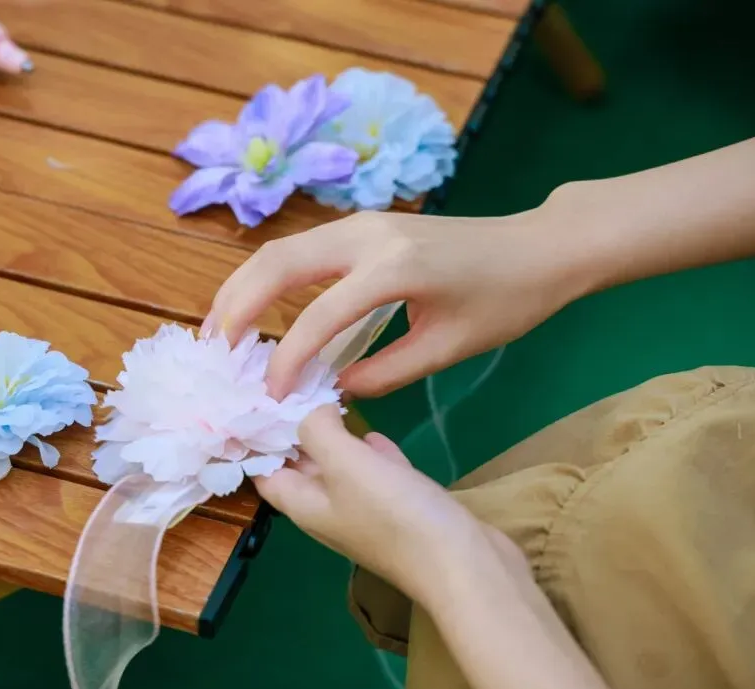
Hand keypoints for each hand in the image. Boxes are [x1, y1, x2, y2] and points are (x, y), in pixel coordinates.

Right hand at [205, 208, 580, 398]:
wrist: (541, 246)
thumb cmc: (507, 300)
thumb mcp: (448, 348)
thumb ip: (385, 373)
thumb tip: (332, 390)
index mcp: (392, 268)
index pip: (318, 317)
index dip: (287, 360)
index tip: (269, 398)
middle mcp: (365, 235)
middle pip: (276, 263)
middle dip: (236, 307)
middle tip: (214, 354)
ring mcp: (361, 224)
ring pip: (280, 249)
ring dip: (243, 288)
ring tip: (221, 333)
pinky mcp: (362, 226)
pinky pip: (300, 249)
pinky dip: (268, 278)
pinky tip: (258, 309)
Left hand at [255, 404, 521, 607]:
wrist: (463, 564)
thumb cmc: (394, 514)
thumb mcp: (345, 463)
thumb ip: (317, 431)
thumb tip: (310, 409)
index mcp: (304, 505)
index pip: (265, 472)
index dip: (257, 440)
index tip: (257, 400)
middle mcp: (330, 511)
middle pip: (301, 468)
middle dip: (296, 430)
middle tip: (295, 385)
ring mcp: (368, 513)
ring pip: (341, 469)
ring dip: (335, 438)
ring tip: (328, 398)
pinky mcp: (403, 510)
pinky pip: (378, 476)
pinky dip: (371, 454)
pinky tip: (373, 432)